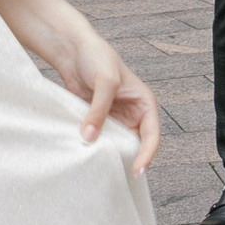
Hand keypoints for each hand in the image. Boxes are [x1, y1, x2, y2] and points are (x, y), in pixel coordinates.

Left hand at [0, 0, 162, 173]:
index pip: (152, 134)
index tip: (137, 169)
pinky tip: (87, 156)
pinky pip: (99, 138)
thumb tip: (89, 137)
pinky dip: (95, 146)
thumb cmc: (96, 57)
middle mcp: (132, 114)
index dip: (147, 153)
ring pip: (116, 143)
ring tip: (103, 168)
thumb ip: (98, 110)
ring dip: (110, 153)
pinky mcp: (97, 120)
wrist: (73, 49)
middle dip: (129, 158)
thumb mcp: (103, 82)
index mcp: (144, 103)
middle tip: (119, 175)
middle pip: (135, 143)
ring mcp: (114, 118)